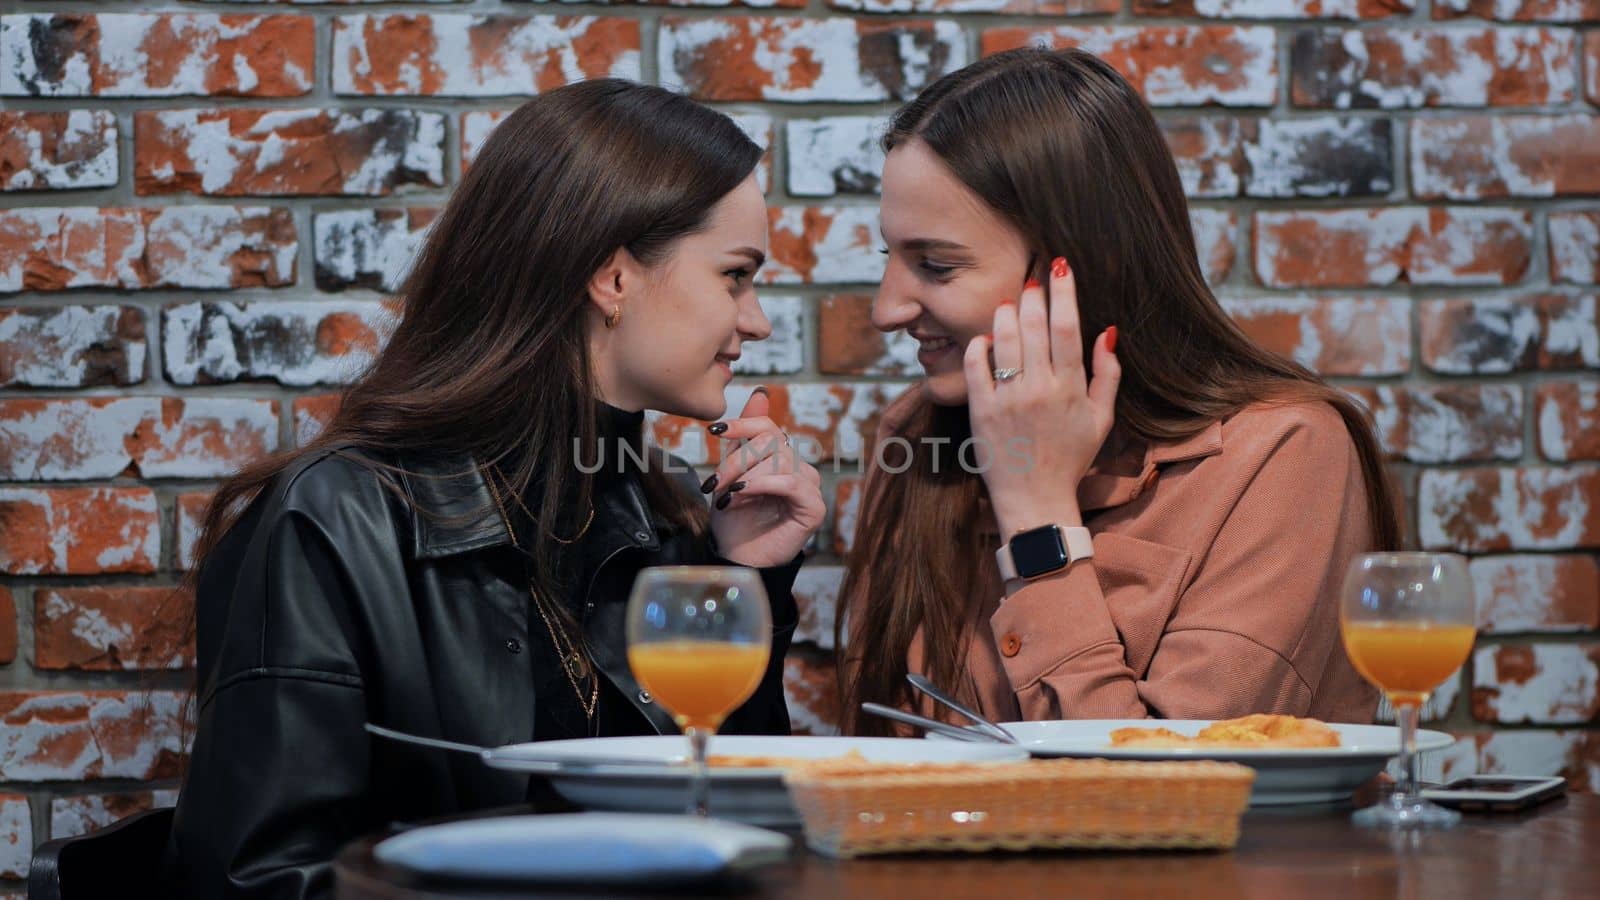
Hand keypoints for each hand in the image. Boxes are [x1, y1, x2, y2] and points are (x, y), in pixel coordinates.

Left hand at [706, 389, 825, 567]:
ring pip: (780, 461)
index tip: (716, 431)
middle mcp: (799, 469)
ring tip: (728, 495)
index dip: (744, 422)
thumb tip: (761, 393)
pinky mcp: (814, 508)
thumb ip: (744, 437)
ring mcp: (810, 488)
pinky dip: (762, 485)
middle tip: (716, 482)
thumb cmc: (733, 518)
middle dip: (737, 460)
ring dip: (746, 476)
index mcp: (781, 458)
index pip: (769, 427)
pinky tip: (742, 494)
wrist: (736, 556)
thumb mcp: (731, 472)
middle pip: (772, 442)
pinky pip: (791, 483)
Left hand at [963, 257, 1119, 536]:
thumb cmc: (1071, 458)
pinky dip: (979, 345)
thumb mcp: (1102, 419)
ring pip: (1004, 340)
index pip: (1068, 328)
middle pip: (1035, 326)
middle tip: (1032, 277)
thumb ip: (1108, 375)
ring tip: (1010, 301)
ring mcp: (1007, 400)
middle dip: (1034, 294)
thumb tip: (1108, 332)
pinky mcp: (981, 411)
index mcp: (1071, 389)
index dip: (1064, 292)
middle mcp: (1039, 390)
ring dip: (1006, 313)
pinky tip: (986, 337)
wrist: (1036, 500)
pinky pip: (974, 366)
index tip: (1060, 268)